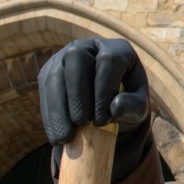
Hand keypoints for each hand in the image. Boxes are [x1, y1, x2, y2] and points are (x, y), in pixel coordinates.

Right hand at [39, 38, 152, 181]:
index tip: (103, 120)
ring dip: (58, 108)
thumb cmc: (127, 103)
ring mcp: (64, 56)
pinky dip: (50, 115)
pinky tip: (55, 136)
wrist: (108, 105)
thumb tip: (115, 108)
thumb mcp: (138, 108)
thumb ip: (134, 107)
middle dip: (77, 93)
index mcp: (117, 49)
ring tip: (65, 137)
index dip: (104, 89)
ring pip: (55, 74)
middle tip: (81, 124)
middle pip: (76, 58)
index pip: (108, 60)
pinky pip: (44, 90)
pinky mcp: (49, 72)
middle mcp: (88, 46)